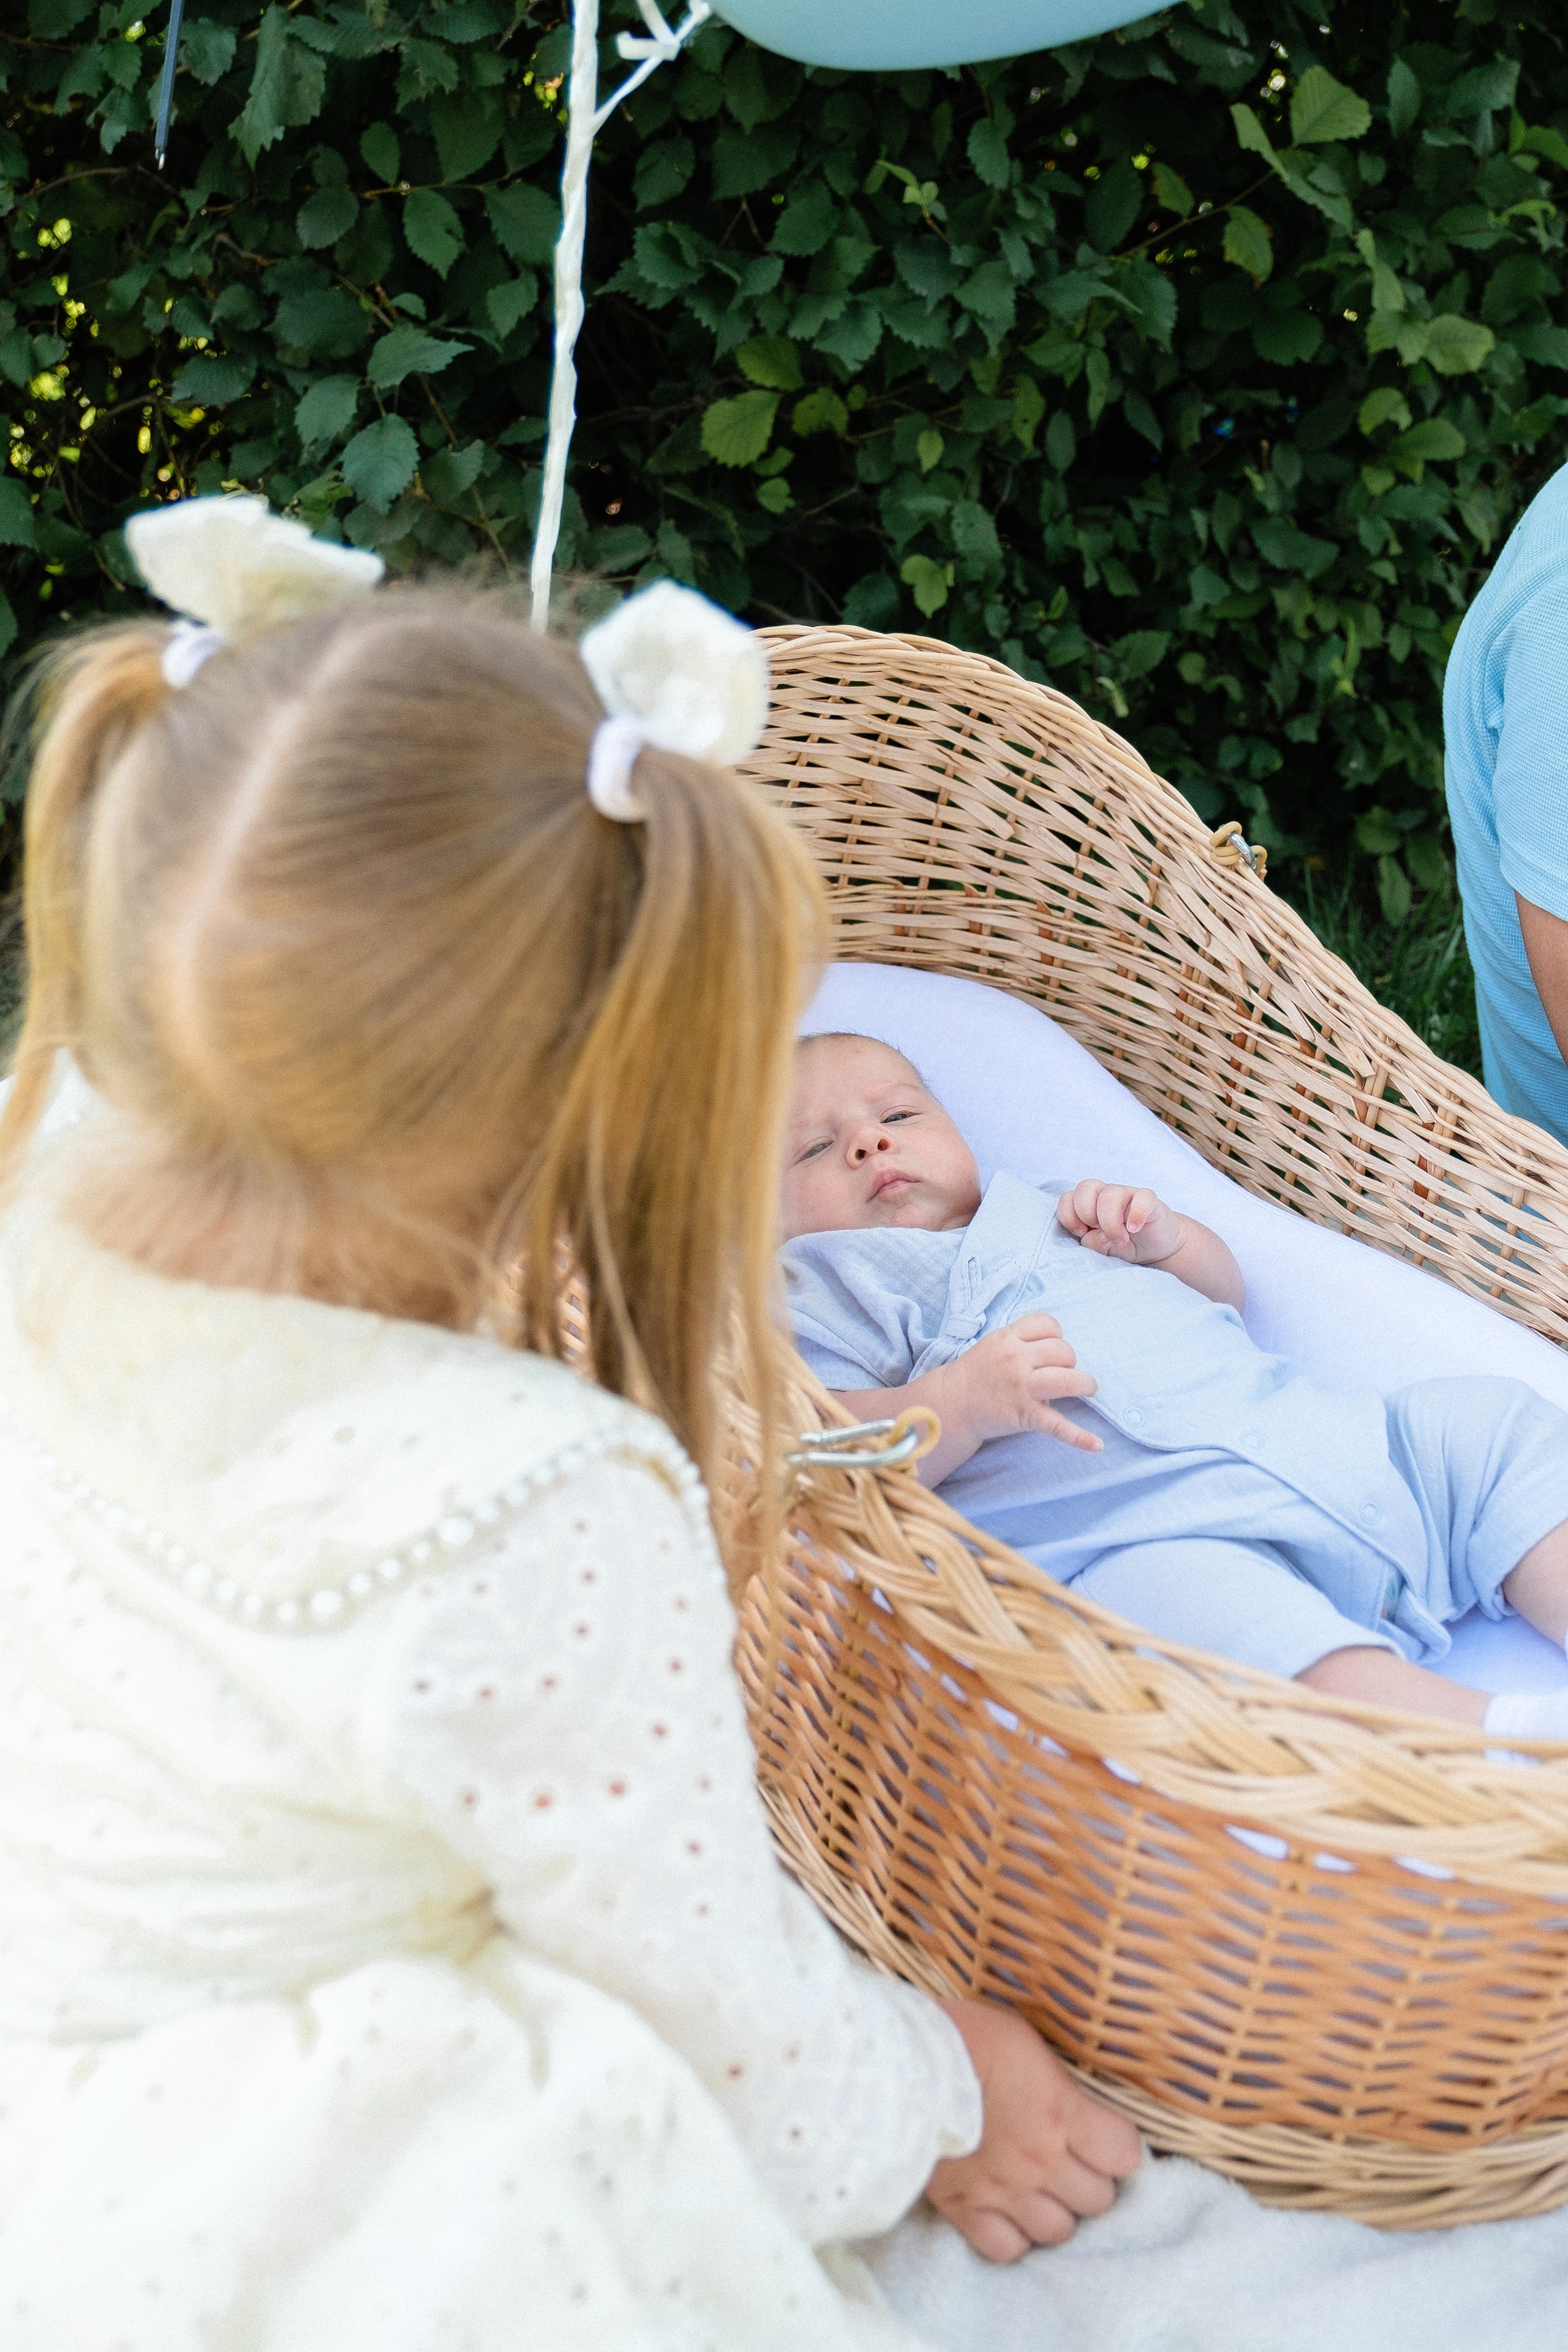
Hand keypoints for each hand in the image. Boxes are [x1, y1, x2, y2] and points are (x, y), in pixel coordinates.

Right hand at [928, 2000, 1141, 2260]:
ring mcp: (1003, 2191)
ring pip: (1059, 2231)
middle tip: (1066, 2159)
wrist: (898, 2063)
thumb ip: (1055, 2081)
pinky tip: (1006, 2210)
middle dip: (1088, 2179)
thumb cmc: (963, 2036)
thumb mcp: (1023, 2040)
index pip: (1124, 2155)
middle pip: (1097, 2199)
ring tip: (1037, 2186)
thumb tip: (1073, 2103)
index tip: (1102, 2136)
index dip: (1116, 2146)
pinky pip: (1008, 2249)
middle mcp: (1040, 2160)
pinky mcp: (965, 2210)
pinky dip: (1013, 2236)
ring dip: (1056, 2210)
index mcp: (1060, 2113)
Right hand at [947, 1313, 1101, 1454]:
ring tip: (1087, 1389)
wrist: (952, 1403)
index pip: (1048, 1324)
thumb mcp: (994, 1344)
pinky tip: (1097, 1445)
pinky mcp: (1024, 1415)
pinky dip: (1079, 1437)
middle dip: (1069, 1361)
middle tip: (1062, 1373)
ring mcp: (1020, 1387)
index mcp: (1008, 1338)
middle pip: (1063, 1351)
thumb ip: (1022, 1339)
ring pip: (1067, 1380)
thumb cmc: (978, 1372)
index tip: (1053, 1350)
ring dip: (1084, 1384)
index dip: (1057, 1336)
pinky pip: (1057, 1426)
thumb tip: (1056, 1347)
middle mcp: (1015, 1359)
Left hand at [1057, 1178, 1182, 1267]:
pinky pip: (1142, 1197)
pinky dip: (1136, 1214)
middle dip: (1086, 1214)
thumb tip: (1090, 1236)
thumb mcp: (1102, 1250)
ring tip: (1120, 1240)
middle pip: (1085, 1187)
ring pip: (1110, 1194)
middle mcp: (1106, 1195)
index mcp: (1089, 1204)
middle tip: (1099, 1233)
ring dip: (1110, 1222)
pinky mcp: (1150, 1201)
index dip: (1069, 1216)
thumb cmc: (1123, 1245)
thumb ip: (1091, 1243)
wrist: (1156, 1248)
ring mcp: (1128, 1195)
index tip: (1082, 1233)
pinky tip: (1134, 1229)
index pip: (1067, 1198)